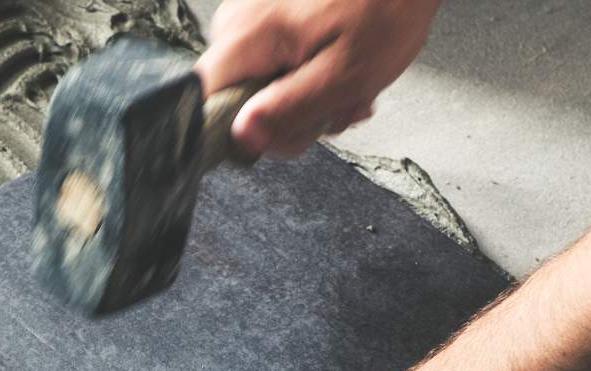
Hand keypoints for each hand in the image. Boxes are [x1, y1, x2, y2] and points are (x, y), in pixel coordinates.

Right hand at [197, 0, 443, 158]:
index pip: (205, 103)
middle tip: (336, 109)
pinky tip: (338, 69)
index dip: (240, 131)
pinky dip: (306, 74)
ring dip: (305, 98)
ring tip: (347, 86)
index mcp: (248, 36)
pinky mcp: (267, 15)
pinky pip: (273, 63)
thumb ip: (289, 109)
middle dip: (288, 116)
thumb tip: (242, 139)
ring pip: (259, 85)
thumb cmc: (385, 8)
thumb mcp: (344, 74)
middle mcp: (237, 23)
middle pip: (237, 99)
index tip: (283, 132)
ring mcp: (251, 16)